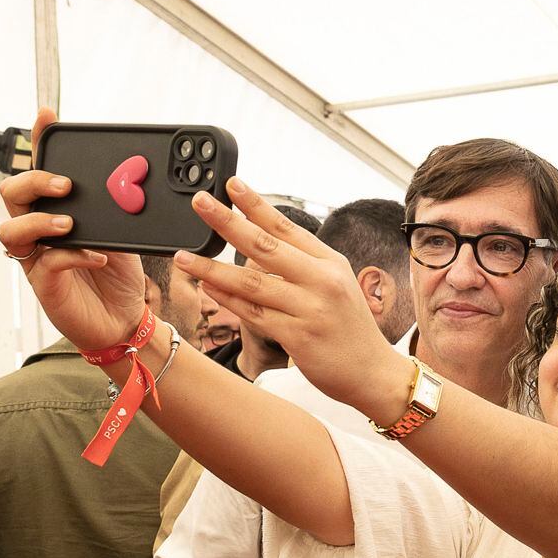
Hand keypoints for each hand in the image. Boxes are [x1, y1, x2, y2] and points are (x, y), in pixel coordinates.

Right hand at [0, 108, 151, 352]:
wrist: (125, 320)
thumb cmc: (117, 276)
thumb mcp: (122, 234)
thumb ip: (116, 210)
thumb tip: (130, 182)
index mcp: (54, 212)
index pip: (38, 171)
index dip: (38, 141)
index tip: (47, 115)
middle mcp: (38, 232)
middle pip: (10, 194)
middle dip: (34, 181)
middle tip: (66, 185)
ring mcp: (36, 259)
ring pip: (11, 230)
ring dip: (40, 221)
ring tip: (70, 224)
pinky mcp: (45, 285)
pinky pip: (46, 264)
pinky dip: (73, 256)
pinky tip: (98, 257)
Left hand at [172, 179, 408, 418]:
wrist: (374, 373)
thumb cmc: (350, 329)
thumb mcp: (337, 286)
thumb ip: (304, 265)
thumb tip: (261, 244)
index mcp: (330, 263)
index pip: (287, 227)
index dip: (257, 205)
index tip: (231, 185)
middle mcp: (322, 281)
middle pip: (265, 246)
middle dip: (228, 222)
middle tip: (200, 203)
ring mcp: (310, 309)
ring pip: (252, 283)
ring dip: (213, 267)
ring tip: (183, 256)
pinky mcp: (298, 337)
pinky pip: (254, 314)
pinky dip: (228, 300)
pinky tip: (208, 288)